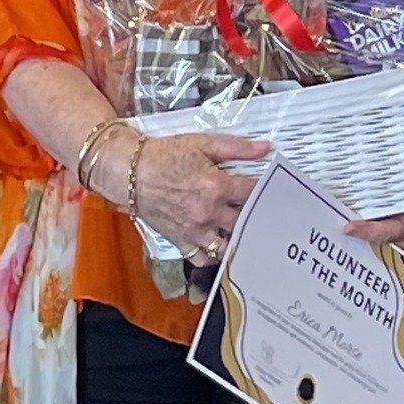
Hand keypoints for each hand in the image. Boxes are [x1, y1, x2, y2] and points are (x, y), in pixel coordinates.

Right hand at [95, 128, 269, 264]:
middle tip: (264, 212)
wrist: (131, 174)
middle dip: (256, 216)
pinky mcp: (182, 241)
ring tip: (247, 233)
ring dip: (239, 240)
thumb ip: (237, 147)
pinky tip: (222, 246)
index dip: (266, 190)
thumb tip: (265, 148)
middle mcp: (207, 212)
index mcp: (215, 187)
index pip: (253, 193)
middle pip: (246, 222)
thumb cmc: (164, 157)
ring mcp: (195, 230)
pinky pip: (204, 259)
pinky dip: (214, 256)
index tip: (272, 189)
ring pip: (228, 246)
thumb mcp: (203, 143)